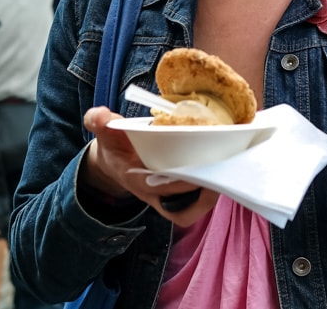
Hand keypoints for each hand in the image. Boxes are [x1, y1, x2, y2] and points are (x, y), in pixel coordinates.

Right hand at [81, 107, 218, 225]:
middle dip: (201, 199)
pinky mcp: (180, 191)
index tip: (193, 174)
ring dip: (210, 196)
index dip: (177, 185)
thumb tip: (100, 116)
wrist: (117, 159)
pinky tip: (223, 168)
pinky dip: (211, 188)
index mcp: (136, 180)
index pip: (158, 189)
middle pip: (181, 211)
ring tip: (226, 172)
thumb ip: (100, 122)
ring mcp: (168, 196)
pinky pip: (197, 200)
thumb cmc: (116, 146)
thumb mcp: (106, 133)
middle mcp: (154, 194)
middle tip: (219, 175)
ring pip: (192, 209)